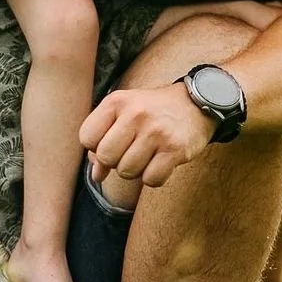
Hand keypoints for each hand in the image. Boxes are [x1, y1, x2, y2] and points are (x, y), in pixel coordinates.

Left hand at [79, 82, 215, 187]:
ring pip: (127, 171)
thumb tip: (95, 175)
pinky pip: (151, 180)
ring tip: (145, 155)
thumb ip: (104, 137)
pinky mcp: (175, 149)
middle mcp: (135, 114)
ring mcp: (155, 132)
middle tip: (128, 153)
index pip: (86, 137)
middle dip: (113, 162)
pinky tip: (159, 163)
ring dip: (134, 171)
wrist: (195, 103)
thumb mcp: (123, 111)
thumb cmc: (151, 111)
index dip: (94, 148)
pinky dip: (153, 178)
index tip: (109, 144)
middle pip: (106, 157)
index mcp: (116, 101)